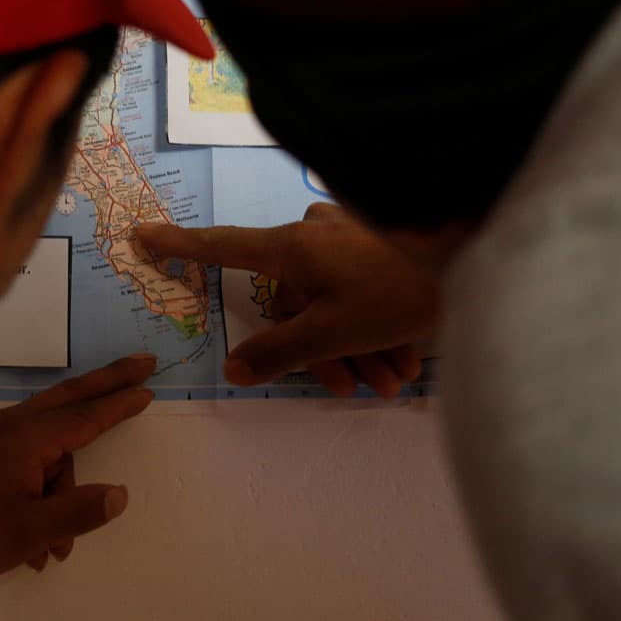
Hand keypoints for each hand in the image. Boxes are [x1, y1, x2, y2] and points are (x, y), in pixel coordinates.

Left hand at [0, 355, 154, 585]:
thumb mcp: (26, 532)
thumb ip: (77, 512)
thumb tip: (120, 494)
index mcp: (26, 440)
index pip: (85, 416)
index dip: (119, 403)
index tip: (148, 385)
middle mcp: (8, 427)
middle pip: (68, 400)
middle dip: (107, 387)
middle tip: (142, 366)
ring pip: (44, 454)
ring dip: (59, 495)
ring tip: (52, 550)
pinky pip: (21, 465)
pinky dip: (36, 496)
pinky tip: (30, 545)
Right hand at [136, 205, 438, 397]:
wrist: (479, 253)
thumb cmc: (395, 291)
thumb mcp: (332, 332)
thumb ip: (279, 352)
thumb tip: (233, 367)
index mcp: (291, 247)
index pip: (221, 247)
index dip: (180, 246)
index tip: (141, 235)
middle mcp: (313, 232)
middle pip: (296, 302)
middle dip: (326, 351)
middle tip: (357, 388)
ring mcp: (348, 233)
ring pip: (334, 302)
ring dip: (359, 348)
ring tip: (394, 381)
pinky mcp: (380, 241)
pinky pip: (361, 291)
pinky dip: (378, 328)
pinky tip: (408, 361)